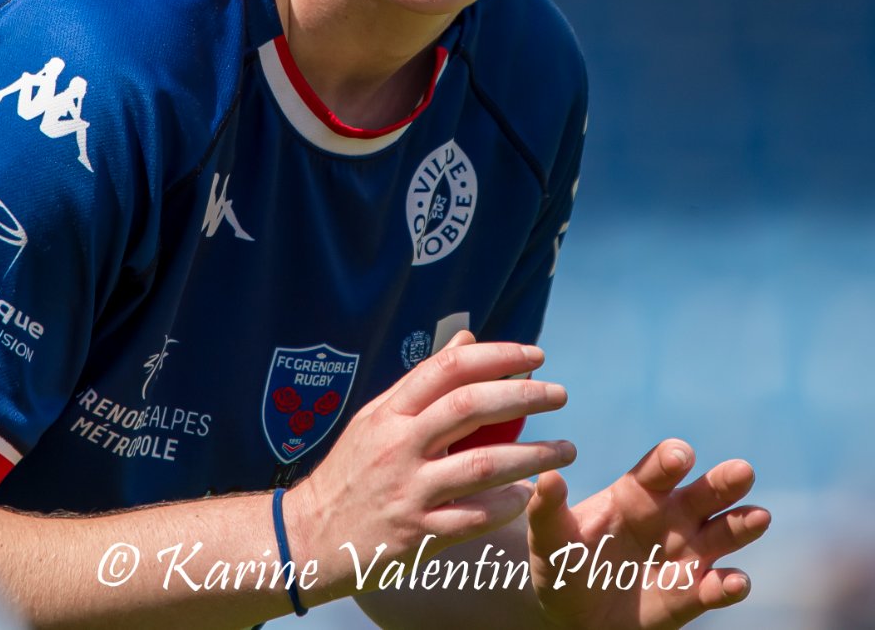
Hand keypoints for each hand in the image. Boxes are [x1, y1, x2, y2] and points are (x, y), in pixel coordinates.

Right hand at [291, 331, 574, 597]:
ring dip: (532, 455)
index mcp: (390, 413)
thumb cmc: (351, 472)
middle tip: (560, 395)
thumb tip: (468, 338)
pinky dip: (506, 505)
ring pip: (482, 465)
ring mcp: (408, 491)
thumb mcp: (376, 418)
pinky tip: (527, 495)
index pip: (449, 369)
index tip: (535, 356)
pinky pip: (474, 517)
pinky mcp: (417, 534)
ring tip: (566, 449)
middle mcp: (398, 446)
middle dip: (524, 396)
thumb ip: (423, 382)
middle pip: (470, 407)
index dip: (497, 356)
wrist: (308, 536)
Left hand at [526, 440, 767, 628]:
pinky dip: (728, 585)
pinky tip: (736, 582)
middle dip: (725, 481)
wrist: (573, 616)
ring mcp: (686, 554)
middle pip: (705, 492)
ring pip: (724, 533)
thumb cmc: (563, 564)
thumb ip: (547, 509)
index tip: (680, 458)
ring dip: (743, 525)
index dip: (672, 458)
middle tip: (743, 471)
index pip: (660, 468)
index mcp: (637, 493)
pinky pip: (715, 587)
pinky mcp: (692, 593)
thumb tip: (546, 477)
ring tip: (759, 517)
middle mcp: (671, 517)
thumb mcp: (548, 538)